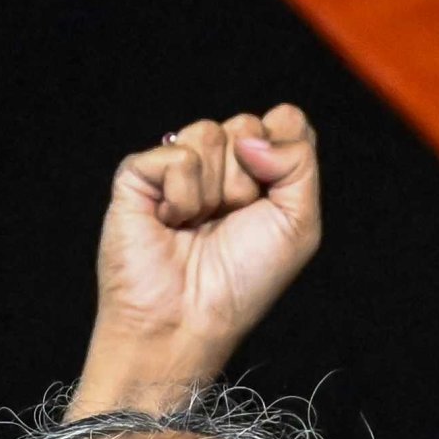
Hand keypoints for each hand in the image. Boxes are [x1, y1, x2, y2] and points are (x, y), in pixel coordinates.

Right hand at [71, 106, 322, 418]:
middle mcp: (221, 164)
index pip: (284, 121)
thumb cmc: (244, 279)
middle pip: (249, 124)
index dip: (284, 153)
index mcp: (262, 172)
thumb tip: (251, 135)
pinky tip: (171, 223)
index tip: (273, 200)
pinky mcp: (138, 174)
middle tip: (231, 220)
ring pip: (211, 132)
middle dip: (249, 179)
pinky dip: (182, 196)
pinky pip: (176, 155)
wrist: (190, 318)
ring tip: (199, 224)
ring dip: (215, 191)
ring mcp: (177, 167)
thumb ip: (298, 162)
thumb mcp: (299, 223)